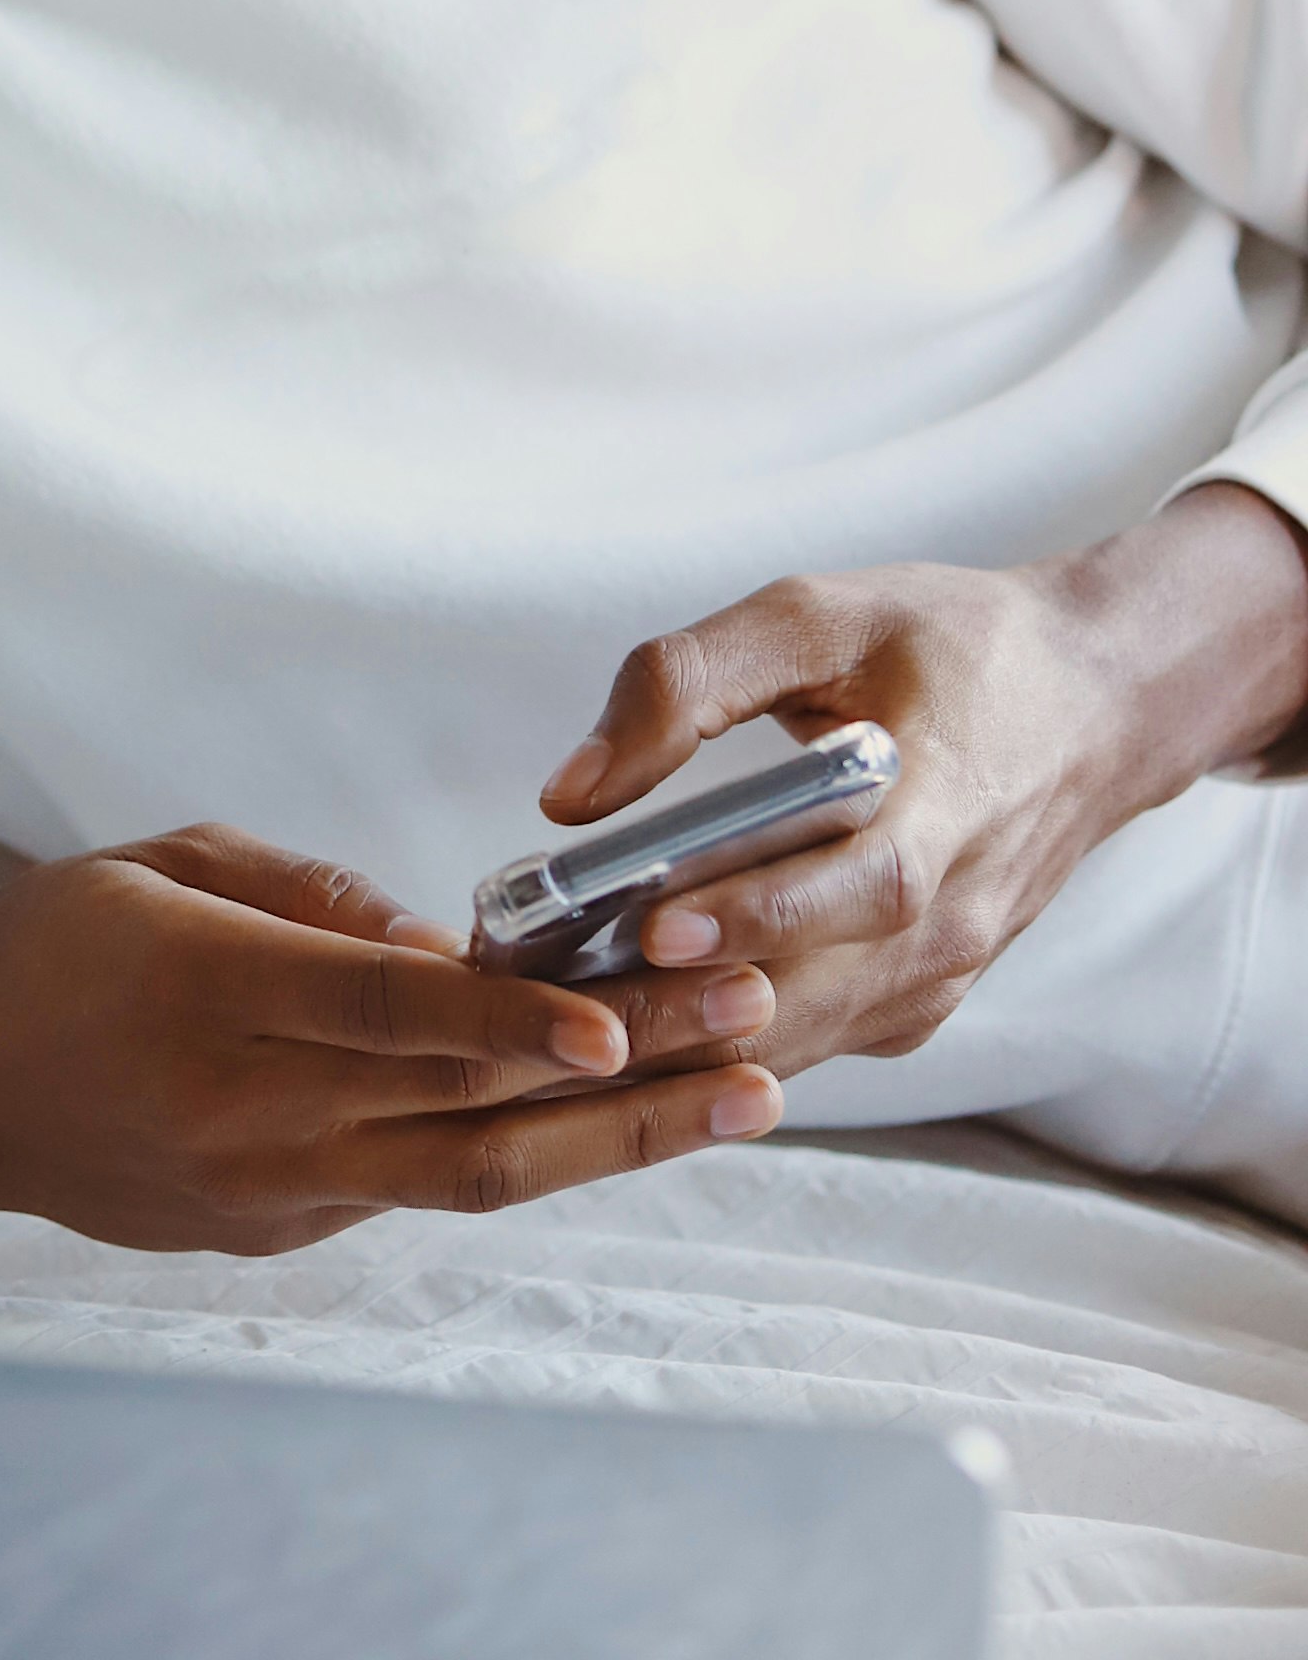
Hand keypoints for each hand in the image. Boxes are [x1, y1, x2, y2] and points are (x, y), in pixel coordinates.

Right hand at [0, 821, 780, 1273]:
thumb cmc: (48, 947)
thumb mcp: (160, 864)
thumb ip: (304, 896)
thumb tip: (441, 936)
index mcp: (211, 998)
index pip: (387, 1016)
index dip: (507, 1019)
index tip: (619, 1013)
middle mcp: (253, 1116)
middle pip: (470, 1112)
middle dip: (632, 1073)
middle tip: (760, 1028)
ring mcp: (273, 1195)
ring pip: (476, 1177)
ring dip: (622, 1138)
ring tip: (748, 1094)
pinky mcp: (282, 1234)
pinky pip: (423, 1184)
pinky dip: (532, 1144)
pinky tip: (624, 1106)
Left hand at [539, 483, 1307, 1073]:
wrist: (1096, 704)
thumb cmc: (952, 647)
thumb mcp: (820, 615)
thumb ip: (691, 682)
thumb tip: (573, 793)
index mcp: (950, 805)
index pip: (862, 887)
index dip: (760, 913)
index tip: (656, 924)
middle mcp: (955, 918)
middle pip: (817, 991)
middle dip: (687, 1006)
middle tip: (563, 1002)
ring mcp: (940, 975)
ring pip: (804, 1040)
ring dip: (690, 1043)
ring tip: (569, 1023)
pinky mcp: (917, 1001)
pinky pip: (814, 1042)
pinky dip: (723, 1043)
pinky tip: (626, 1022)